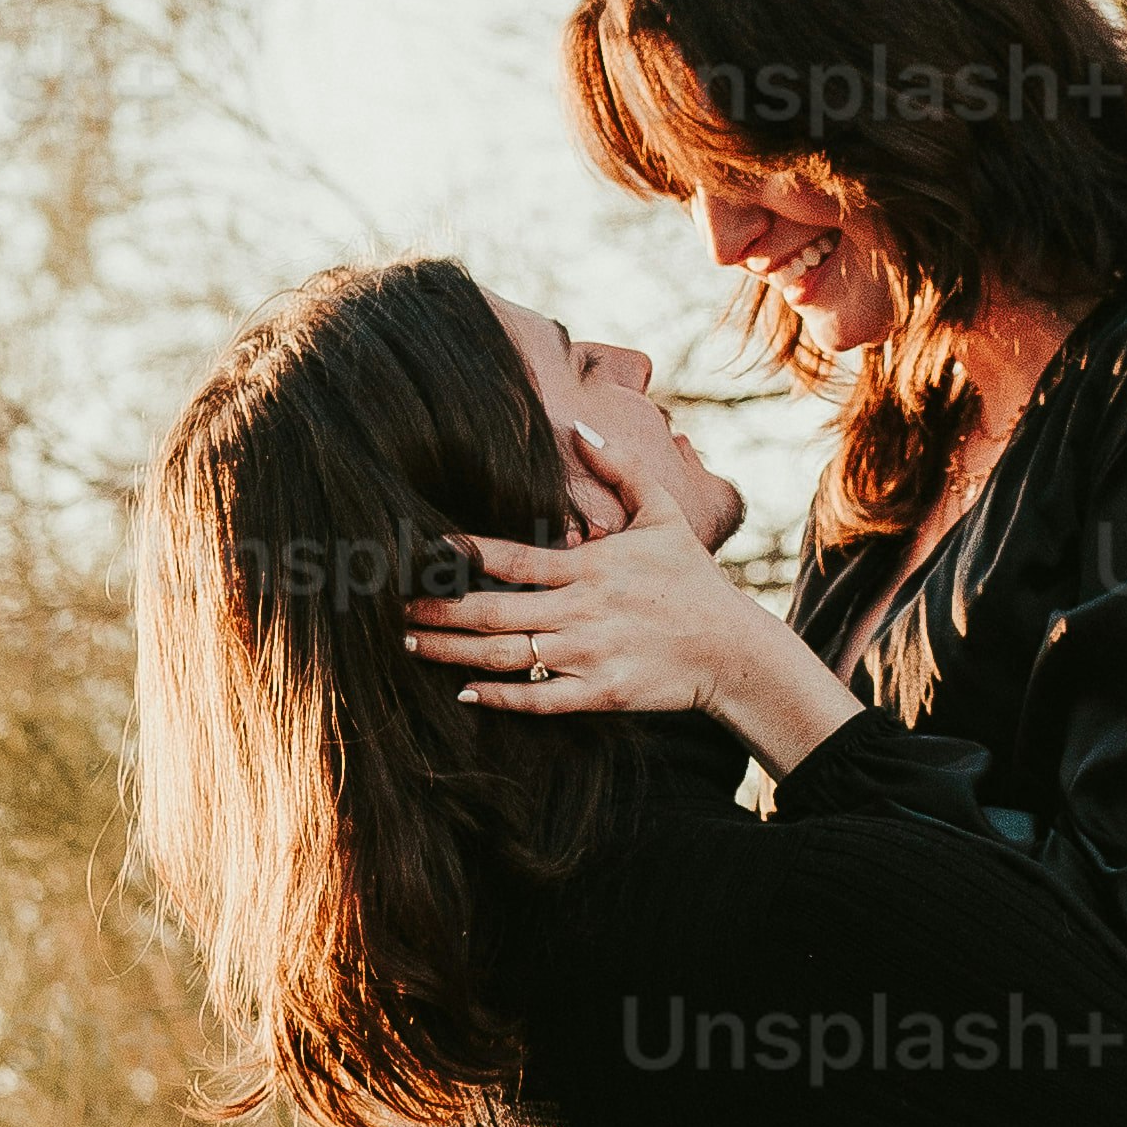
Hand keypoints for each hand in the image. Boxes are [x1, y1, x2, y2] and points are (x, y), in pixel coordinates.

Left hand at [408, 434, 858, 766]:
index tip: (423, 549)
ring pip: (505, 655)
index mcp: (590, 566)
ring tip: (410, 644)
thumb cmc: (693, 581)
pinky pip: (539, 699)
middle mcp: (581, 611)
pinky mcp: (599, 693)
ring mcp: (588, 655)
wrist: (733, 650)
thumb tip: (580, 427)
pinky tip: (465, 693)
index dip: (464, 554)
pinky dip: (500, 698)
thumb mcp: (664, 515)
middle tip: (393, 606)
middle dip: (439, 609)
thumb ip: (619, 470)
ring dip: (453, 651)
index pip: (513, 558)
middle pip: (493, 610)